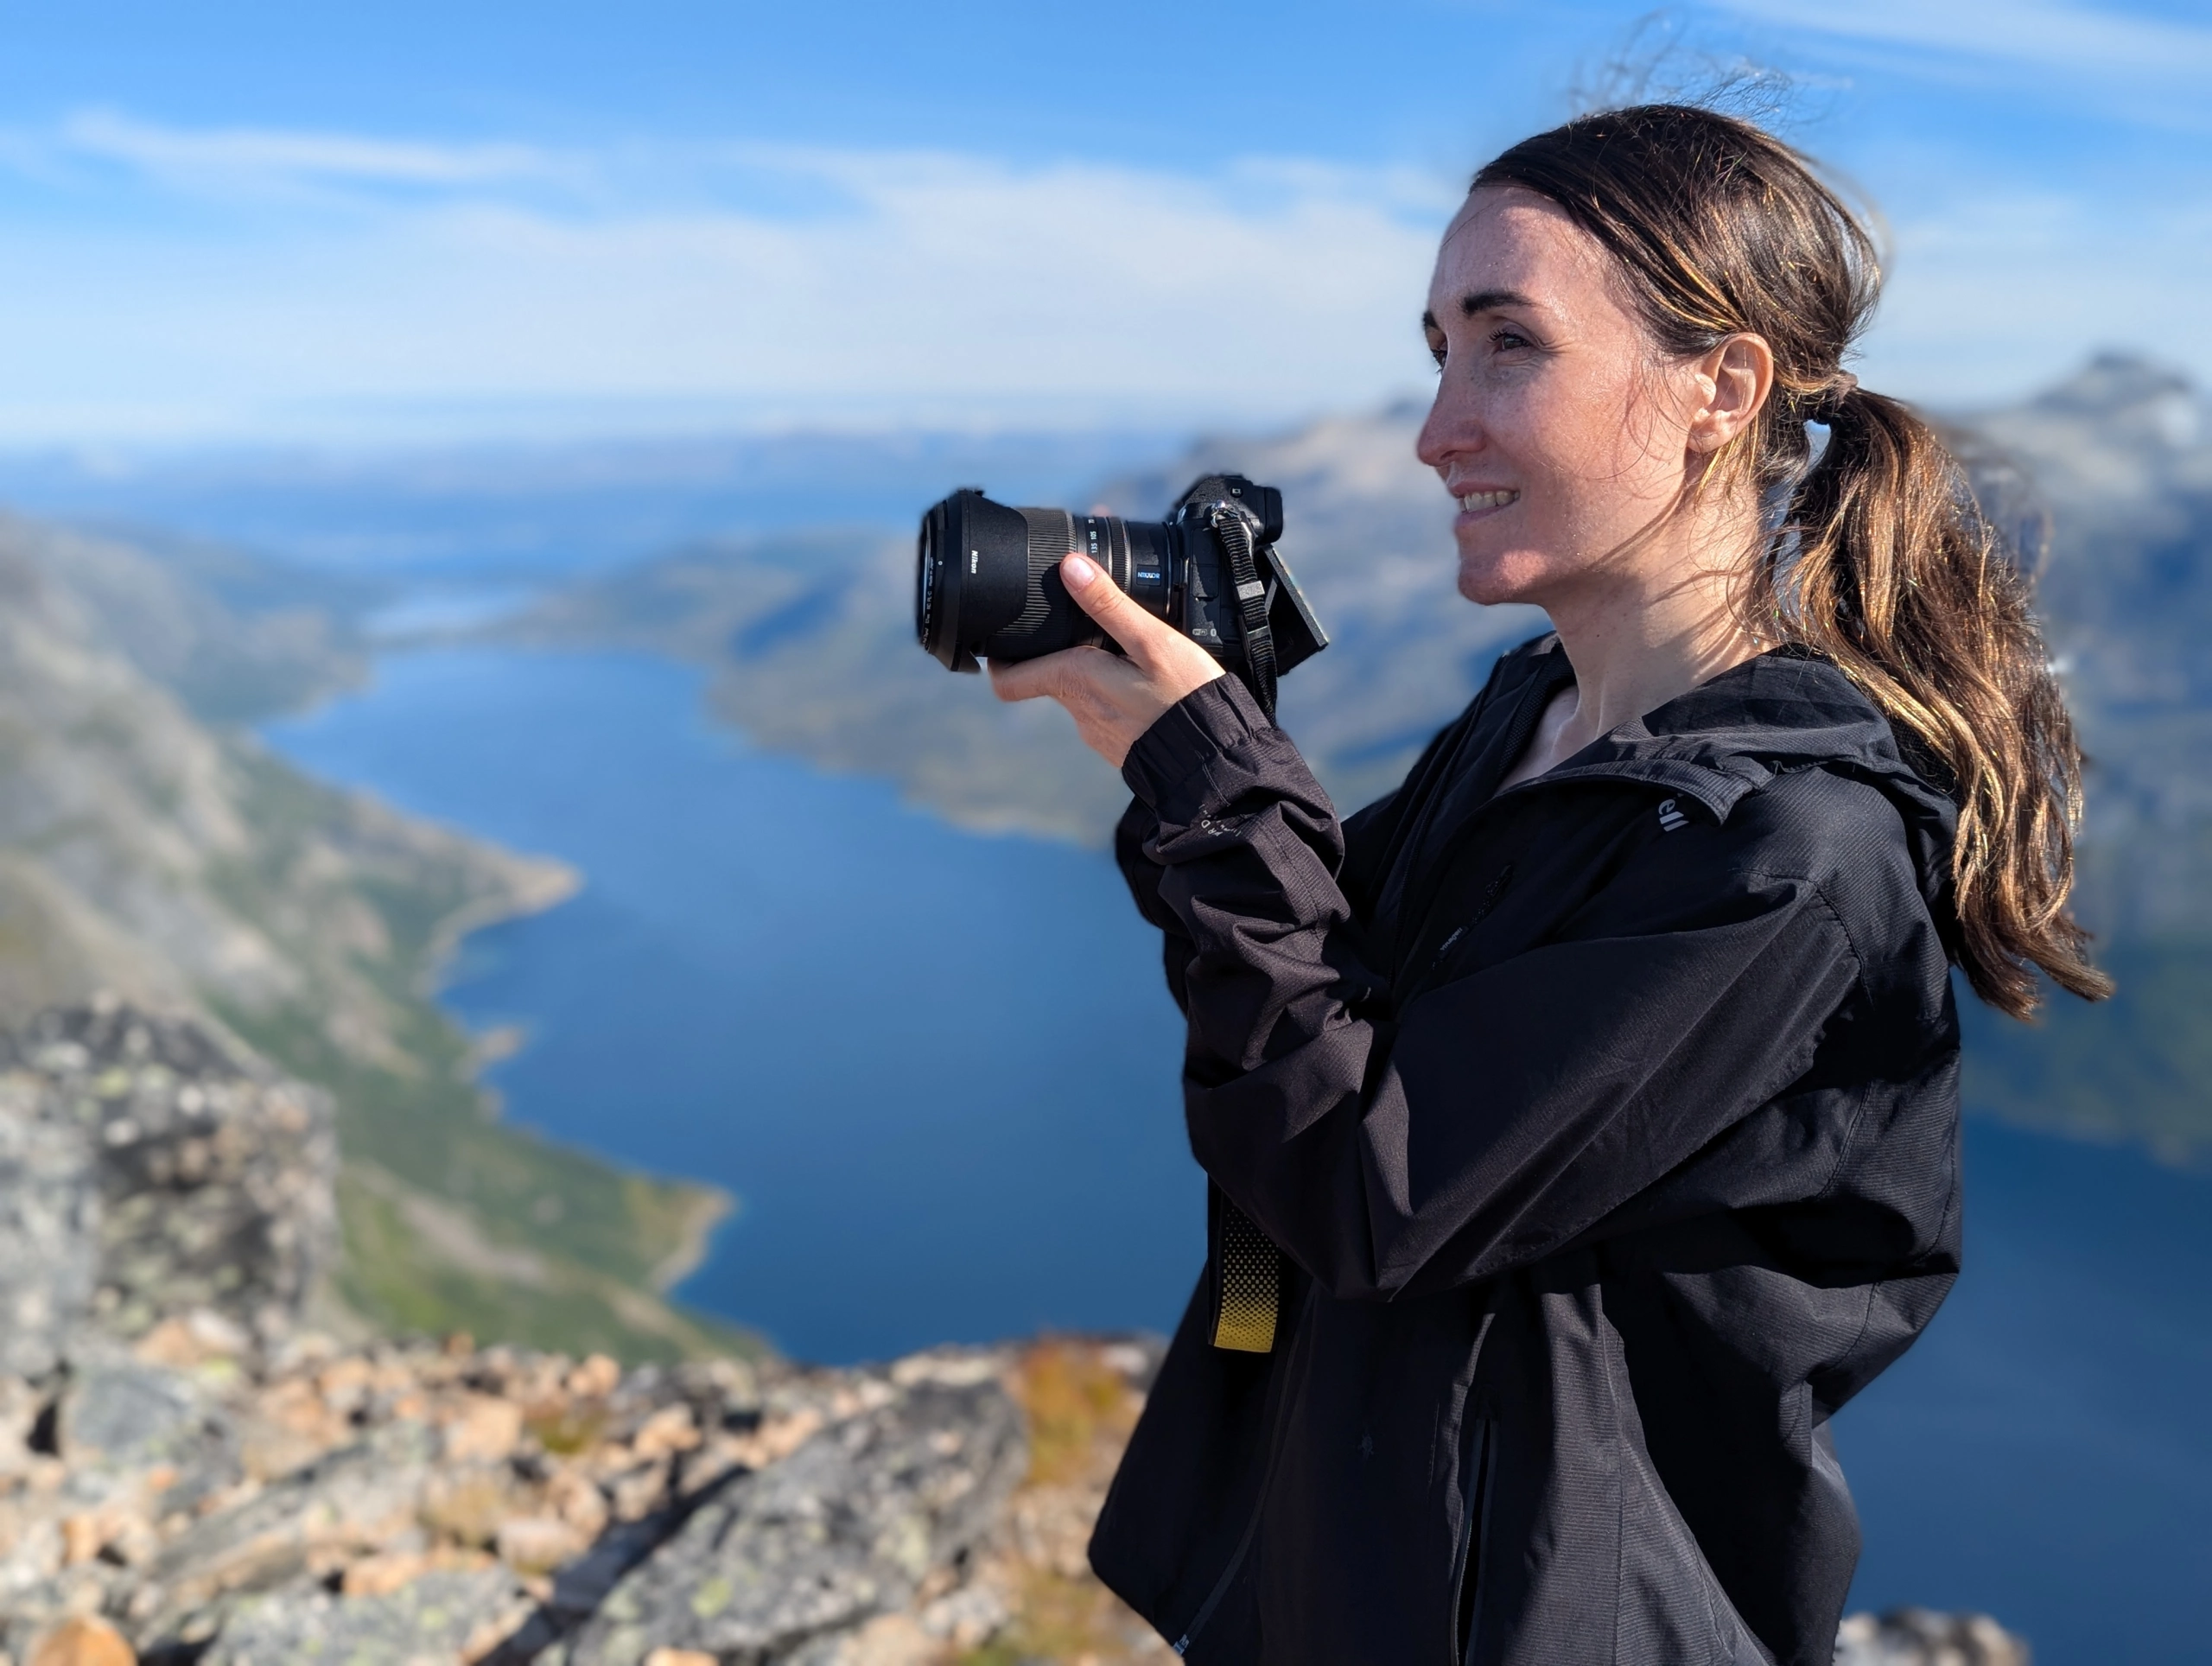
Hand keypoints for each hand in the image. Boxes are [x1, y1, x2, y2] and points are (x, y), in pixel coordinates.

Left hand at [990, 553, 1226, 767]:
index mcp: (1075, 681)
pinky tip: (1146, 684)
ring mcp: (1099, 733)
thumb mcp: (1151, 640)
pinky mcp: (1120, 746)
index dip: (999, 659)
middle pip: (1049, 678)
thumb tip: (1071, 567)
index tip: (1006, 638)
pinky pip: (1107, 713)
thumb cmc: (1185, 698)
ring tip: (1128, 653)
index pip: (1008, 680)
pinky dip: (1116, 695)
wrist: (1215, 760)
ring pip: (1081, 694)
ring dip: (1094, 673)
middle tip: (1086, 625)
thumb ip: (1109, 604)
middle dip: (1062, 651)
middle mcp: (1079, 712)